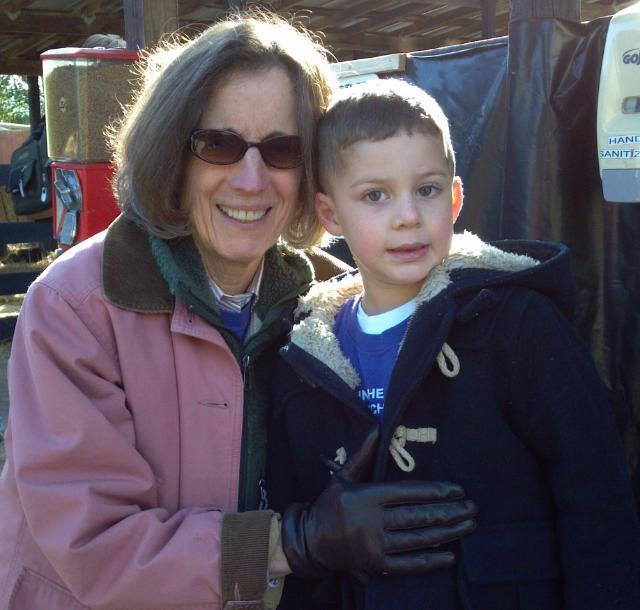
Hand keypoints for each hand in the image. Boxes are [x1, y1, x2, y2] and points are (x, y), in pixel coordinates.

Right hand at [281, 428, 476, 577]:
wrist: (309, 540)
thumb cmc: (329, 503)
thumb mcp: (343, 475)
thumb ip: (363, 453)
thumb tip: (377, 426)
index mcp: (367, 496)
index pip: (408, 492)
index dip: (436, 491)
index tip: (458, 490)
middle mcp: (372, 520)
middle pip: (418, 516)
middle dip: (449, 512)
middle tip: (472, 508)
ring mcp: (374, 544)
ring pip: (418, 539)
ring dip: (447, 533)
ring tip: (468, 525)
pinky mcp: (375, 564)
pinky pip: (408, 565)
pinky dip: (430, 561)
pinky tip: (449, 554)